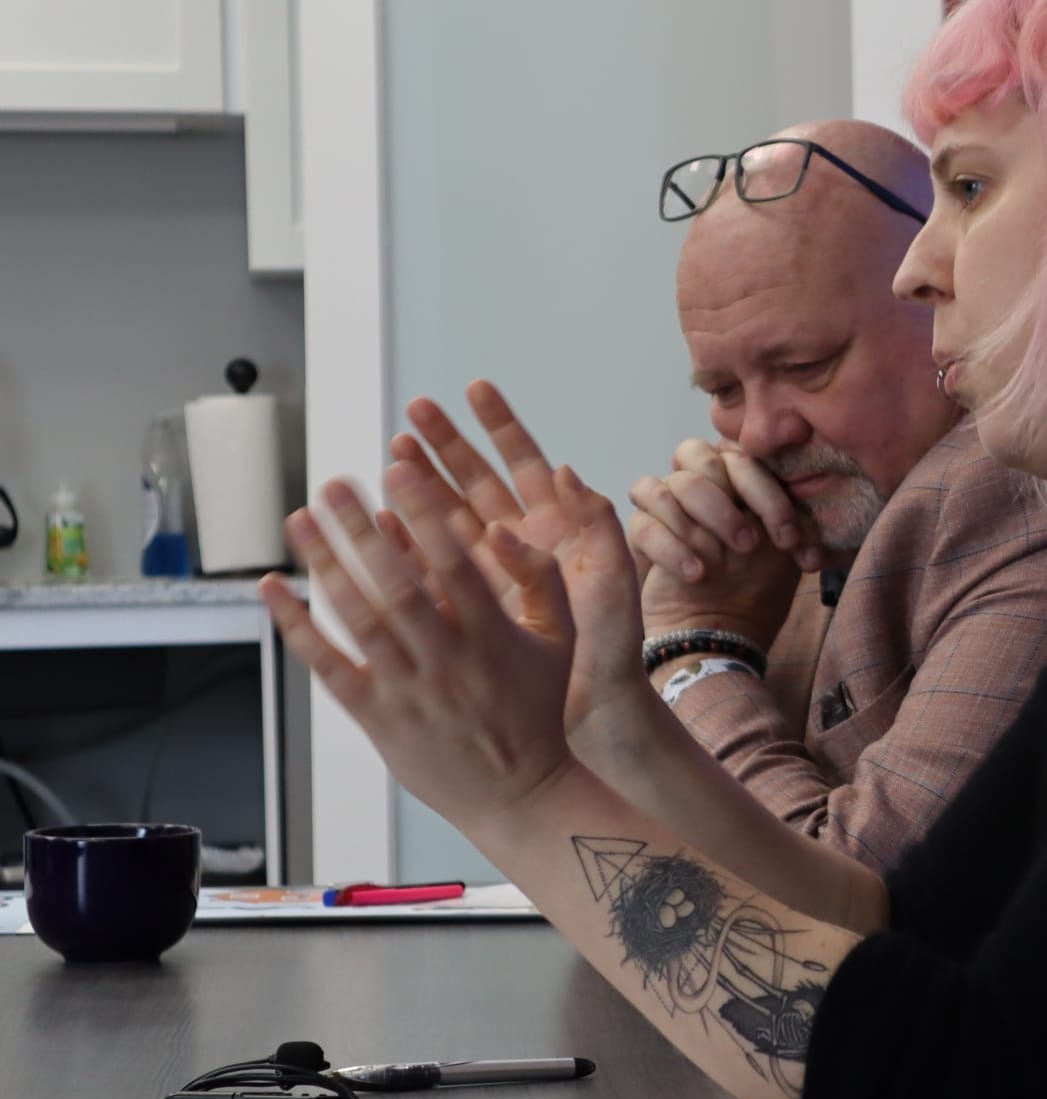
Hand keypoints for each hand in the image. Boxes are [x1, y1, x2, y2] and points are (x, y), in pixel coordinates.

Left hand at [260, 474, 582, 834]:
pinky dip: (298, 626)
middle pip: (396, 583)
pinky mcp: (378, 717)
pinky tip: (274, 589)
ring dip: (325, 564)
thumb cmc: (541, 713)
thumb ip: (541, 581)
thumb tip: (506, 529)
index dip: (425, 513)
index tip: (399, 470)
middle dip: (362, 529)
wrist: (523, 793)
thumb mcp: (562, 641)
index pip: (454, 562)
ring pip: (358, 618)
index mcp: (493, 635)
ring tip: (301, 518)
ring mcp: (407, 689)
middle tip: (334, 484)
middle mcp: (446, 659)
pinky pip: (329, 666)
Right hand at [391, 382, 650, 739]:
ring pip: (446, 519)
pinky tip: (380, 520)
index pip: (525, 464)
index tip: (475, 389)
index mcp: (558, 530)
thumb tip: (567, 470)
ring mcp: (489, 576)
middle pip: (476, 483)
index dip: (501, 426)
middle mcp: (520, 546)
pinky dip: (403, 545)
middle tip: (415, 410)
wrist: (596, 710)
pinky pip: (427, 571)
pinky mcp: (466, 610)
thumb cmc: (613, 648)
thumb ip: (598, 523)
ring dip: (419, 486)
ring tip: (391, 450)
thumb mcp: (614, 579)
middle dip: (446, 445)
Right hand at [629, 439, 814, 647]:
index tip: (788, 539)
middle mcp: (704, 482)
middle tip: (749, 544)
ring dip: (705, 519)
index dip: (769, 494)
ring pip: (676, 484)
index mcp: (741, 480)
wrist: (720, 630)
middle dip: (731, 503)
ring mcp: (670, 503)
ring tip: (724, 559)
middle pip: (704, 458)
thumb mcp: (788, 555)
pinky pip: (645, 522)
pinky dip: (670, 547)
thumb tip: (808, 500)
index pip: (748, 458)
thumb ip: (799, 521)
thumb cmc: (757, 587)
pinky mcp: (644, 530)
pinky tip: (695, 574)